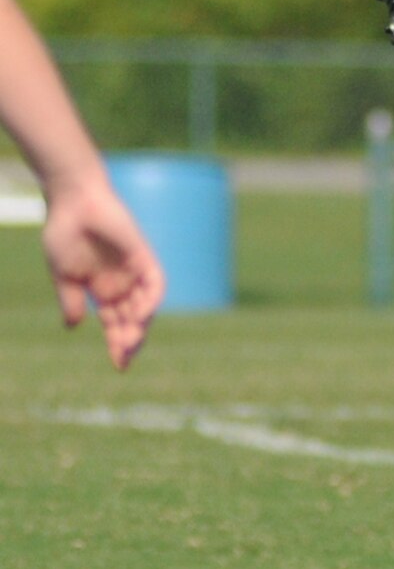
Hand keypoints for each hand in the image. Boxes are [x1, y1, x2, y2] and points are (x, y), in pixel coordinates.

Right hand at [41, 176, 164, 369]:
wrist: (73, 201)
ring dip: (141, 325)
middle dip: (131, 340)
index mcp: (102, 290)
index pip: (116, 323)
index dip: (119, 344)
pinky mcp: (142, 255)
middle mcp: (121, 282)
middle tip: (126, 360)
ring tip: (131, 343)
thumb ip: (70, 300)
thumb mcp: (64, 275)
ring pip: (145, 305)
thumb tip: (74, 326)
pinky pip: (154, 281)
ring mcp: (133, 269)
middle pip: (133, 319)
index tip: (120, 367)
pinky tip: (141, 315)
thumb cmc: (65, 233)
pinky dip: (151, 300)